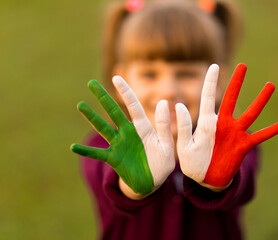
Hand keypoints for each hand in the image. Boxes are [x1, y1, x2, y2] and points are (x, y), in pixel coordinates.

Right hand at [71, 77, 174, 195]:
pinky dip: (86, 151)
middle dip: (103, 97)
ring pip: (103, 128)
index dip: (125, 92)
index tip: (116, 78)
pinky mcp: (113, 158)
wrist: (153, 183)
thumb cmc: (162, 163)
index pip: (133, 106)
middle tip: (91, 83)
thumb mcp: (166, 145)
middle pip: (114, 111)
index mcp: (143, 128)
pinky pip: (97, 154)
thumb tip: (163, 102)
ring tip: (80, 105)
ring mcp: (119, 144)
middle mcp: (128, 132)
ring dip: (92, 117)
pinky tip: (73, 146)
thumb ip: (164, 126)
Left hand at [176, 64, 277, 188]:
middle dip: (236, 83)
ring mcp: (235, 133)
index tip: (214, 66)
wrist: (205, 180)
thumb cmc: (192, 162)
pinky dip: (272, 130)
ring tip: (270, 85)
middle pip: (231, 99)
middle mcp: (223, 124)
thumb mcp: (184, 146)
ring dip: (260, 100)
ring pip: (250, 113)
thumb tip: (180, 105)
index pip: (208, 97)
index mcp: (206, 122)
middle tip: (243, 65)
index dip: (211, 82)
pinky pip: (260, 136)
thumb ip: (184, 128)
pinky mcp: (243, 145)